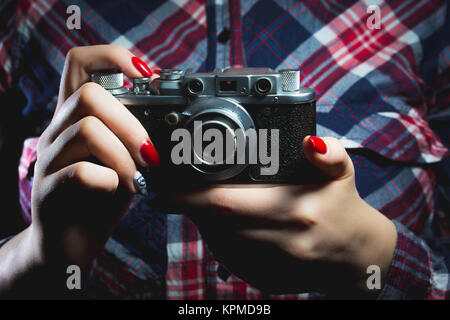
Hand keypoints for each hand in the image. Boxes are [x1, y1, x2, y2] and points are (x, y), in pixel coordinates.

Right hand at [30, 45, 158, 267]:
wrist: (69, 242)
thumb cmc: (101, 197)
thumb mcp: (125, 159)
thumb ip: (138, 137)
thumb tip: (174, 118)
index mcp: (76, 118)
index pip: (79, 63)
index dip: (113, 57)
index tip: (146, 76)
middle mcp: (57, 132)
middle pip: (87, 94)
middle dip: (130, 122)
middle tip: (149, 152)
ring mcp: (49, 161)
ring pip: (86, 129)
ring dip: (124, 154)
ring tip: (138, 177)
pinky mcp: (47, 192)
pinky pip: (80, 173)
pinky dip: (110, 181)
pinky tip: (119, 191)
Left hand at [154, 136, 396, 295]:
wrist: (357, 257)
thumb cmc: (344, 210)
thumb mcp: (343, 175)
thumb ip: (330, 154)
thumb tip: (311, 140)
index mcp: (295, 211)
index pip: (227, 204)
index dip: (189, 198)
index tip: (164, 192)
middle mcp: (281, 242)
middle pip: (216, 225)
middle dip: (191, 208)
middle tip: (178, 192)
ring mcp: (273, 266)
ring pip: (219, 244)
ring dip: (204, 224)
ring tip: (202, 205)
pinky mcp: (267, 281)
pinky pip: (230, 261)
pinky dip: (219, 242)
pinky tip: (224, 227)